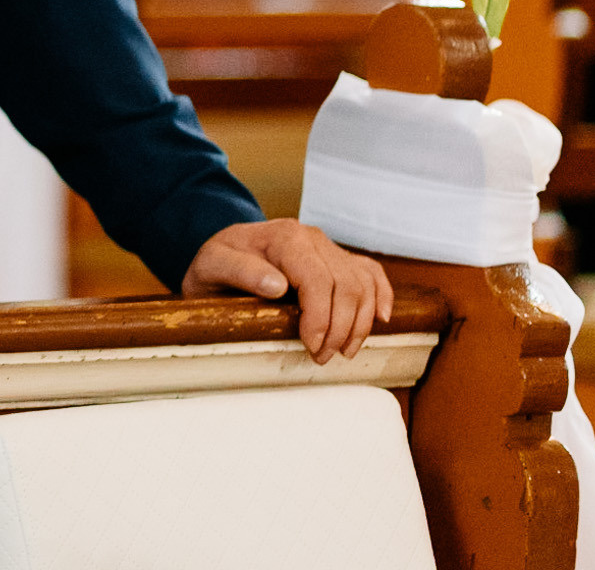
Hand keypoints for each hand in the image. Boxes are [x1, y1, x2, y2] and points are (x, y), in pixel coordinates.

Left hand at [182, 218, 392, 363]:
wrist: (222, 253)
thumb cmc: (216, 262)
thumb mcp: (212, 265)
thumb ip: (240, 271)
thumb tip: (278, 286)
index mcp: (285, 237)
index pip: (319, 280)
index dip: (321, 318)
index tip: (311, 346)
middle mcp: (312, 238)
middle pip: (347, 286)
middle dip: (340, 329)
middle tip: (321, 357)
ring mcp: (328, 247)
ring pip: (363, 285)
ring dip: (360, 323)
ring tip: (342, 351)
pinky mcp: (338, 258)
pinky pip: (371, 273)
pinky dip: (381, 296)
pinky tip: (381, 319)